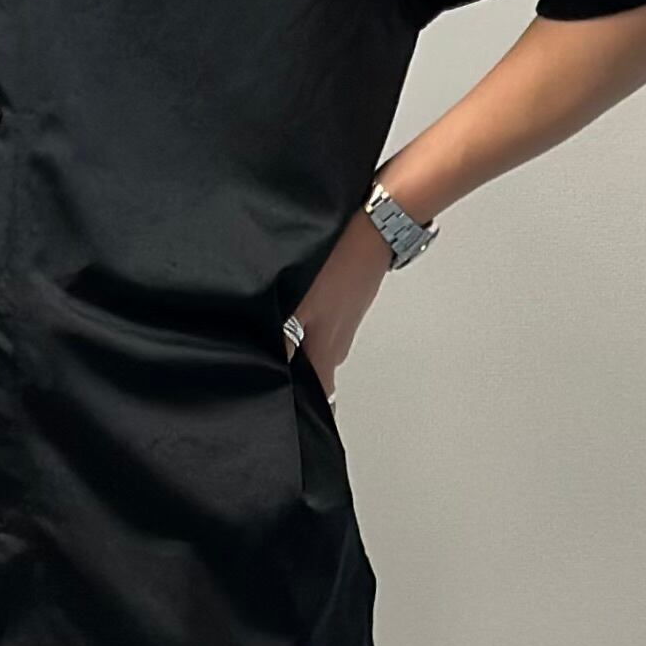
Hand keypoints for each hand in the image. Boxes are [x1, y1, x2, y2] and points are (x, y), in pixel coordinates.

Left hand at [284, 214, 392, 398]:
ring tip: (274, 337)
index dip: (303, 411)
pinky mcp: (346, 300)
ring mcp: (344, 320)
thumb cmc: (342, 263)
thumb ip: (282, 340)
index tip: (291, 420)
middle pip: (316, 372)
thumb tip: (268, 366)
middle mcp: (338, 342)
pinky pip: (324, 321)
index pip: (318, 398)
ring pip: (319, 344)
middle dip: (295, 377)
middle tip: (269, 373)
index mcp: (327, 352)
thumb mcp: (299, 304)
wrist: (377, 225)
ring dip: (300, 345)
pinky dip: (309, 322)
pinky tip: (294, 308)